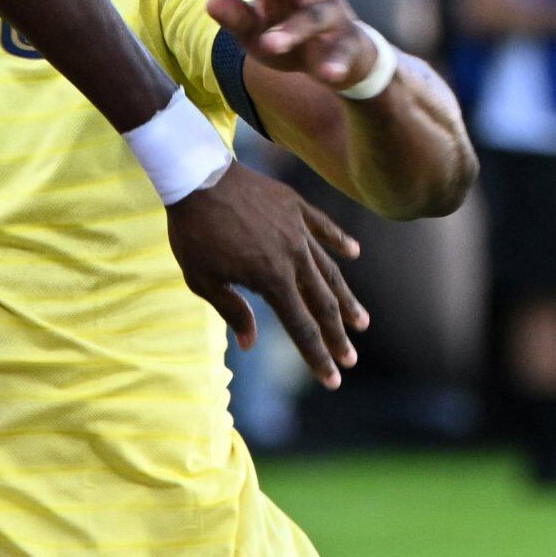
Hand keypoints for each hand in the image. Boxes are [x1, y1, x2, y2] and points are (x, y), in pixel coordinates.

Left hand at [166, 162, 365, 386]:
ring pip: (329, 269)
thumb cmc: (194, 232)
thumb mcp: (203, 279)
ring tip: (362, 321)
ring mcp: (297, 229)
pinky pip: (323, 226)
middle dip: (337, 335)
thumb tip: (250, 344)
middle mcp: (292, 255)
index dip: (318, 356)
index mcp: (271, 278)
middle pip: (322, 303)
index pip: (301, 327)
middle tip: (350, 359)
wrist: (196, 176)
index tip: (334, 380)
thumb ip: (232, 311)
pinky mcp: (295, 206)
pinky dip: (339, 241)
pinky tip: (355, 253)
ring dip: (346, 298)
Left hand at [209, 0, 384, 88]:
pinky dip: (337, 62)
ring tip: (269, 44)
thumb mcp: (256, 29)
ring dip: (294, 29)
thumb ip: (236, 17)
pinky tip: (327, 74)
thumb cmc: (288, 35)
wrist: (335, 61)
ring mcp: (333, 15)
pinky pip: (345, 50)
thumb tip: (210, 2)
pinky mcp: (350, 44)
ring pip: (317, 15)